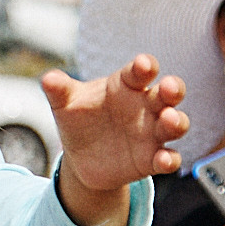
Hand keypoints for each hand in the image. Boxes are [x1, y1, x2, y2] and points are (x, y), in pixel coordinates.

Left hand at [43, 55, 186, 225]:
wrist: (81, 158)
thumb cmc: (80, 119)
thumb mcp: (66, 104)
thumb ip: (59, 90)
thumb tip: (47, 79)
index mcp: (125, 85)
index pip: (139, 71)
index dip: (144, 66)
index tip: (144, 65)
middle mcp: (145, 106)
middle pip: (168, 93)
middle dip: (173, 88)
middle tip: (169, 88)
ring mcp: (152, 133)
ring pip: (175, 124)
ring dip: (177, 121)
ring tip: (170, 119)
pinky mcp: (152, 159)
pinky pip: (168, 158)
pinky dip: (169, 159)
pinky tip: (165, 160)